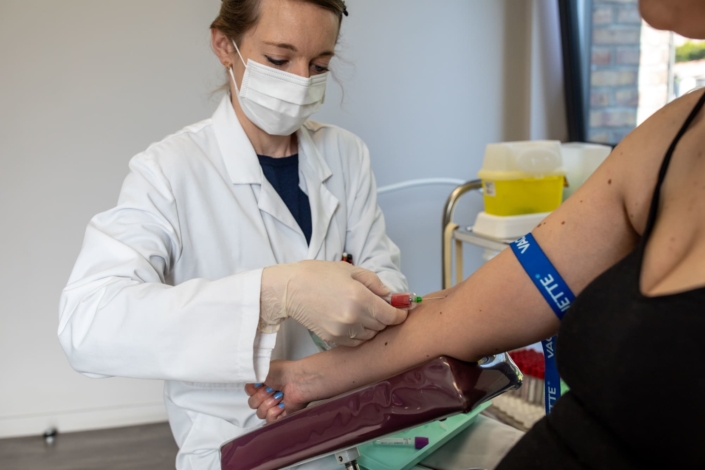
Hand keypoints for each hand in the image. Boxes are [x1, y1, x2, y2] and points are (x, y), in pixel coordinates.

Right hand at [245, 360, 308, 423]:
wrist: (297, 381)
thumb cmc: (283, 372)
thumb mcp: (262, 370)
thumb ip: (250, 378)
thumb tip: (247, 386)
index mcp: (264, 385)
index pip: (249, 394)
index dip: (252, 390)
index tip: (260, 384)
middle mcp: (268, 396)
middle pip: (253, 404)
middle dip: (261, 396)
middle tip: (272, 389)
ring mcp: (275, 406)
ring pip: (260, 413)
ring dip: (268, 404)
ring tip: (279, 396)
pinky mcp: (281, 416)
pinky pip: (269, 420)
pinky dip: (274, 412)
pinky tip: (282, 405)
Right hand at [261, 260, 407, 346]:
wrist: (291, 289)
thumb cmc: (320, 274)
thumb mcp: (351, 271)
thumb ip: (375, 284)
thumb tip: (392, 297)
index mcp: (361, 298)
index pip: (391, 316)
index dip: (399, 314)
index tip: (401, 311)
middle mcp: (354, 318)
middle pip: (382, 326)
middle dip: (384, 318)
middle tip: (378, 307)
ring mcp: (343, 332)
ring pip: (369, 336)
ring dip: (371, 327)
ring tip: (362, 313)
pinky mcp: (333, 339)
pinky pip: (355, 342)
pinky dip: (358, 334)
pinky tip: (351, 321)